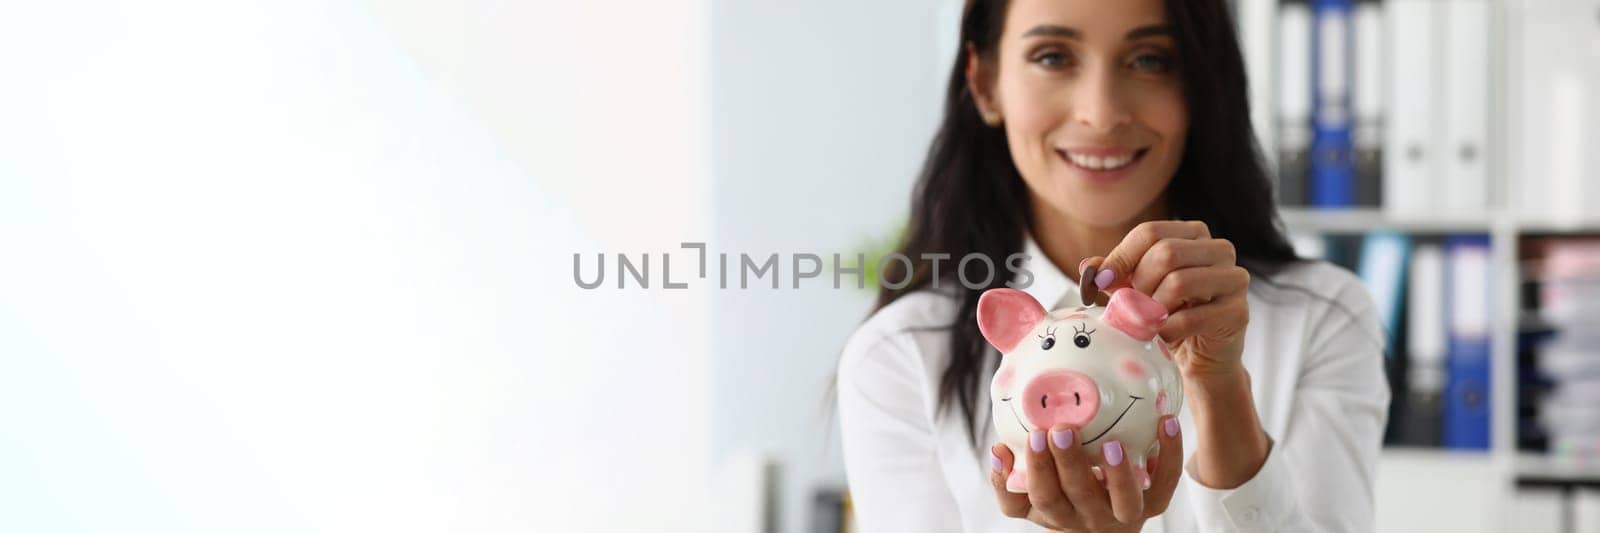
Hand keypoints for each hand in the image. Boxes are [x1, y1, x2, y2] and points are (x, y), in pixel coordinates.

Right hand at [988, 416, 1183, 531]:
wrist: (1103, 530)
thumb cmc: (1060, 500)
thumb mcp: (1027, 500)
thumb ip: (1005, 479)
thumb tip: (997, 450)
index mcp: (1058, 514)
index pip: (1043, 496)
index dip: (1038, 468)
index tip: (1034, 436)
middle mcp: (1091, 518)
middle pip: (1079, 494)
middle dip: (1070, 462)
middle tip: (1062, 431)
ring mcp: (1125, 514)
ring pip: (1125, 500)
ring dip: (1118, 472)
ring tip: (1111, 445)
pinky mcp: (1155, 505)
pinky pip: (1166, 482)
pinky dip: (1169, 454)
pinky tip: (1167, 423)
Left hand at [1081, 220, 1268, 488]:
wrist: (1199, 356)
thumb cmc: (1167, 314)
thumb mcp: (1134, 289)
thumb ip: (1113, 274)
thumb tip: (1088, 268)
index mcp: (1193, 234)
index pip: (1150, 233)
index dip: (1120, 258)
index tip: (1101, 282)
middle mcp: (1219, 250)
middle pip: (1166, 253)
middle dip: (1139, 284)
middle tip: (1131, 306)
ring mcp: (1234, 279)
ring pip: (1180, 282)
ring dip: (1153, 308)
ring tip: (1147, 321)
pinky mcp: (1238, 312)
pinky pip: (1192, 317)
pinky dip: (1167, 330)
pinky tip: (1162, 338)